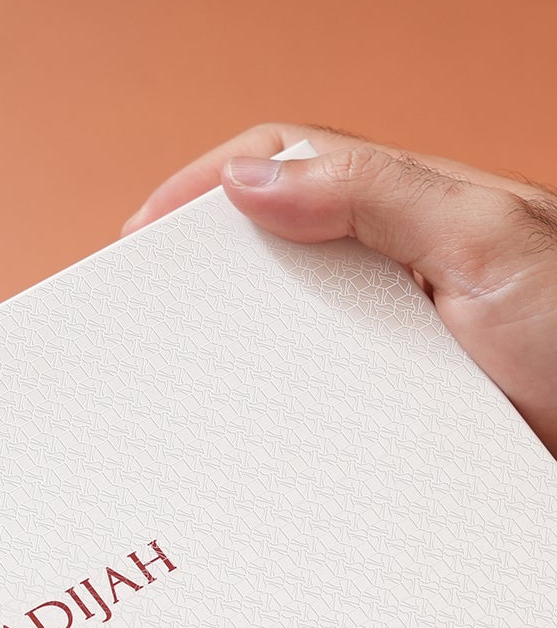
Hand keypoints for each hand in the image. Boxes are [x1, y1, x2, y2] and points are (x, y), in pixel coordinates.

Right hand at [124, 122, 556, 458]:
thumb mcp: (490, 243)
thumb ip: (376, 197)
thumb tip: (251, 177)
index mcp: (417, 213)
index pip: (290, 165)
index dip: (206, 188)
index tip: (137, 237)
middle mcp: (404, 278)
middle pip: (275, 256)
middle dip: (202, 277)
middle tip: (139, 324)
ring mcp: (403, 355)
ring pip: (290, 347)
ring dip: (234, 367)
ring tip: (177, 401)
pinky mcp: (408, 430)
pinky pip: (321, 427)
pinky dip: (276, 436)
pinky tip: (250, 462)